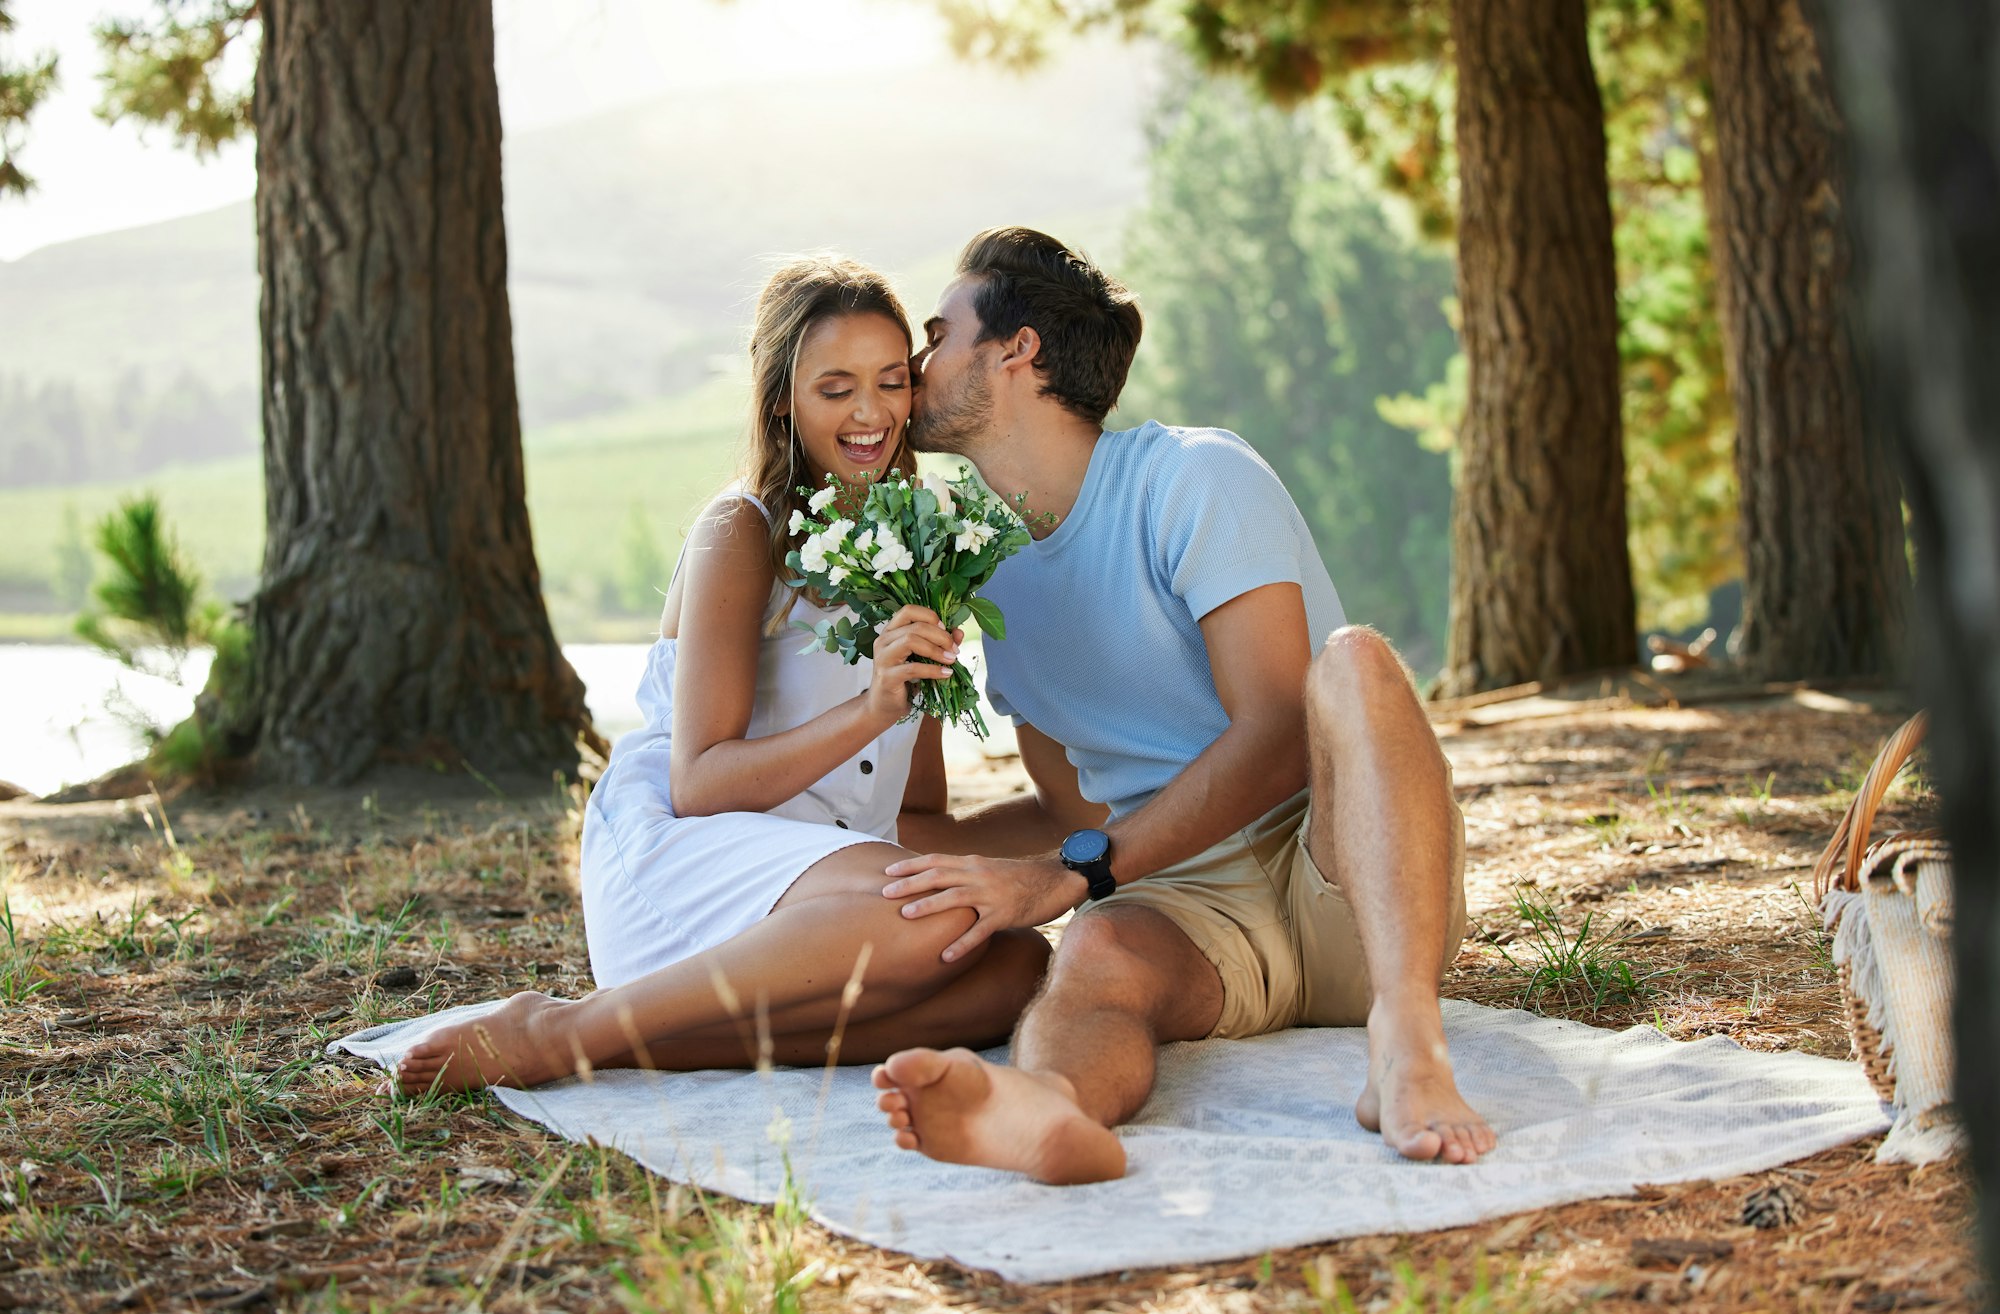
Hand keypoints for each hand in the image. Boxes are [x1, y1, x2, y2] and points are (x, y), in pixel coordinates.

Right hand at [865, 605, 961, 724]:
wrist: (884, 706)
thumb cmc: (904, 680)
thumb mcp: (923, 658)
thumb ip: (939, 643)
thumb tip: (959, 633)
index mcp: (891, 631)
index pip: (909, 610)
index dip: (930, 616)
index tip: (945, 629)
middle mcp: (883, 640)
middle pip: (915, 626)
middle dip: (940, 636)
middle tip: (954, 649)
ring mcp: (883, 658)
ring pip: (910, 640)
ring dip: (936, 650)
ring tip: (951, 660)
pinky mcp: (887, 677)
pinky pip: (913, 668)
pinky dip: (933, 670)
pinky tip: (946, 674)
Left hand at [882, 853, 1087, 961]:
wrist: (1056, 880)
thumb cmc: (1020, 878)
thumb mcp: (989, 868)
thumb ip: (965, 873)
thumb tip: (938, 879)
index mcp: (973, 863)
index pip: (935, 860)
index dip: (910, 866)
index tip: (887, 871)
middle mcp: (979, 875)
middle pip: (938, 876)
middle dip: (910, 884)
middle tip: (885, 893)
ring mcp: (991, 895)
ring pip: (954, 899)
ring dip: (928, 907)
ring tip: (906, 916)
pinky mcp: (1005, 915)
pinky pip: (979, 931)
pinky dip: (961, 944)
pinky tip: (945, 956)